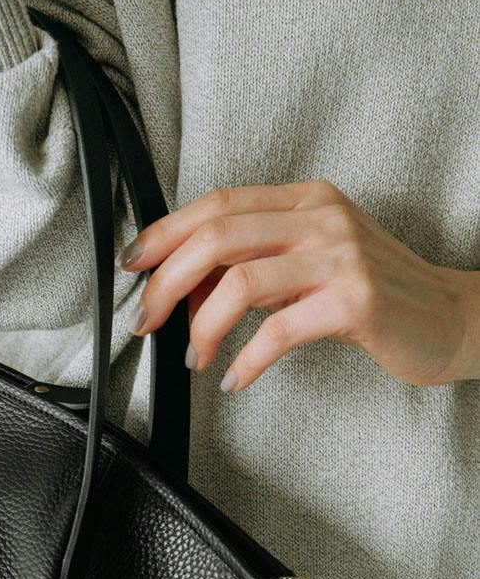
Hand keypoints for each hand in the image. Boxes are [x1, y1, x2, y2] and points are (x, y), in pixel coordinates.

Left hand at [117, 179, 479, 390]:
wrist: (451, 318)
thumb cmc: (371, 294)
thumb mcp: (306, 263)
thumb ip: (252, 262)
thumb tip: (180, 289)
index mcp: (304, 200)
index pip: (216, 204)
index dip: (164, 233)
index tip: (132, 265)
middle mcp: (321, 218)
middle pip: (216, 236)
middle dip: (166, 282)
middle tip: (147, 322)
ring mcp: (341, 257)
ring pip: (240, 282)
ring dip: (201, 327)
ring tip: (195, 357)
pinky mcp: (356, 302)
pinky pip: (278, 330)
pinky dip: (245, 359)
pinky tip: (235, 378)